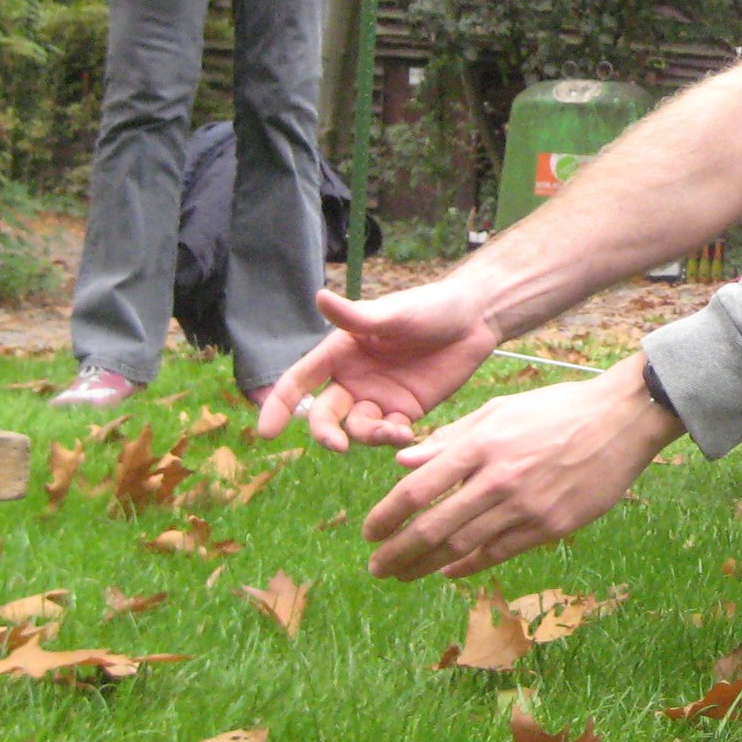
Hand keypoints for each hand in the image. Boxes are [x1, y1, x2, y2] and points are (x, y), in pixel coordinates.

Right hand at [254, 274, 503, 451]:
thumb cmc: (431, 307)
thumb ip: (356, 317)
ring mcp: (378, 396)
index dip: (279, 405)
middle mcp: (354, 377)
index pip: (299, 380)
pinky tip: (406, 435)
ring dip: (367, 435)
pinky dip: (392, 439)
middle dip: (324, 432)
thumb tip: (319, 297)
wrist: (476, 320)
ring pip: (356, 428)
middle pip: (324, 413)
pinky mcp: (405, 411)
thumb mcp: (393, 313)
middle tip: (337, 444)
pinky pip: (388, 434)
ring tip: (392, 431)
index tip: (266, 432)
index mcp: (341, 350)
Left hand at [361, 353, 683, 578]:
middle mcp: (498, 478)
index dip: (387, 516)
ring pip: (463, 547)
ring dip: (425, 566)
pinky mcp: (551, 526)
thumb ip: (450, 439)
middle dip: (397, 553)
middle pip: (434, 527)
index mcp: (481, 444)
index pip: (418, 490)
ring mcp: (526, 506)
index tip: (369, 532)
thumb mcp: (500, 411)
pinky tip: (449, 572)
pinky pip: (499, 553)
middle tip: (376, 567)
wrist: (621, 419)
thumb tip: (402, 461)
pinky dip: (468, 566)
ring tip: (403, 575)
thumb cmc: (558, 409)